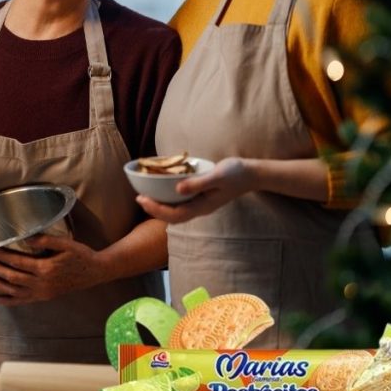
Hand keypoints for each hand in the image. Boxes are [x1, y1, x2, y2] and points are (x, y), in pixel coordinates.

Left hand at [0, 234, 102, 305]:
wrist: (95, 272)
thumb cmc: (81, 255)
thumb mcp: (65, 243)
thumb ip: (46, 240)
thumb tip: (27, 238)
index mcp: (45, 268)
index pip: (17, 262)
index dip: (1, 256)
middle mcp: (42, 283)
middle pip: (12, 277)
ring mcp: (43, 293)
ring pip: (15, 291)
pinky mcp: (45, 297)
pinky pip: (24, 301)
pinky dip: (11, 301)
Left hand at [136, 157, 252, 223]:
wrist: (252, 174)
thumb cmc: (236, 173)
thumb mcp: (217, 176)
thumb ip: (198, 183)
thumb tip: (177, 190)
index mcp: (203, 206)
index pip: (175, 214)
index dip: (156, 209)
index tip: (142, 199)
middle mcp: (200, 208)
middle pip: (173, 216)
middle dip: (155, 209)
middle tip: (139, 198)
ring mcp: (201, 204)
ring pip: (177, 211)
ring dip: (160, 206)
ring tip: (147, 196)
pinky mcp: (202, 197)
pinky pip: (182, 203)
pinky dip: (169, 199)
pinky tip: (163, 190)